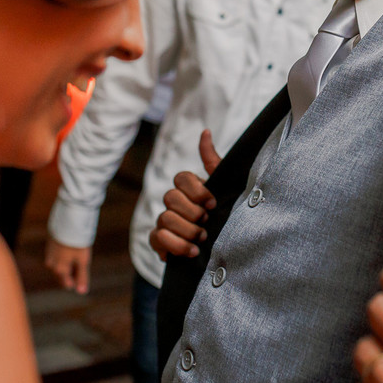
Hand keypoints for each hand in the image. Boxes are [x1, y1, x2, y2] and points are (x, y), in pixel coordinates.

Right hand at [44, 239, 91, 292]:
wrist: (68, 221)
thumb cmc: (77, 242)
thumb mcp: (83, 260)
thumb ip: (82, 277)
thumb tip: (82, 292)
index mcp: (59, 270)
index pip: (66, 283)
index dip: (76, 282)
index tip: (82, 276)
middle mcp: (51, 264)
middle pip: (61, 274)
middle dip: (71, 273)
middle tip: (80, 266)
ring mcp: (49, 254)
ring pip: (58, 264)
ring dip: (67, 264)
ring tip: (76, 258)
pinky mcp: (49, 244)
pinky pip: (56, 255)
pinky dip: (63, 256)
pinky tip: (69, 250)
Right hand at [148, 129, 221, 260]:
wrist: (225, 248)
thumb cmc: (224, 214)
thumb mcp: (225, 188)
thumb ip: (213, 161)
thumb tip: (205, 131)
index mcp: (189, 188)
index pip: (182, 178)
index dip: (197, 191)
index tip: (213, 204)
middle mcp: (173, 202)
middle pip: (171, 198)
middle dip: (192, 213)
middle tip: (207, 222)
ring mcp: (164, 221)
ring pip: (165, 218)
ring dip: (187, 231)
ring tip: (202, 239)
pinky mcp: (159, 241)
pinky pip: (157, 238)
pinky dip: (175, 246)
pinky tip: (192, 251)